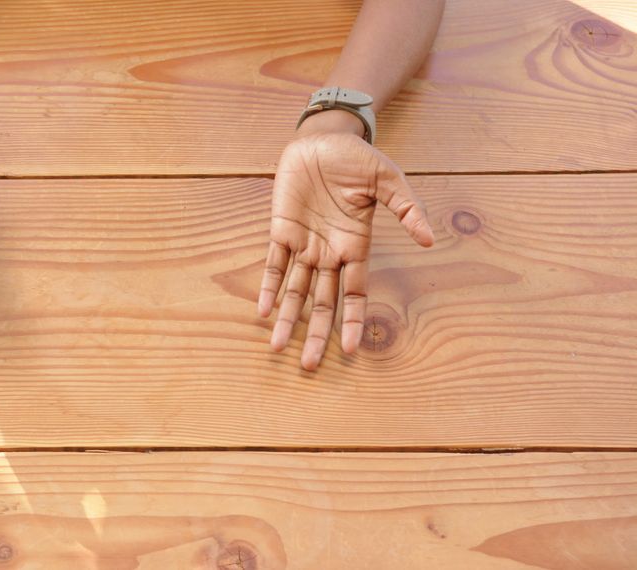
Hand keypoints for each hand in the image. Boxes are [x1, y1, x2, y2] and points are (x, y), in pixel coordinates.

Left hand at [258, 130, 433, 369]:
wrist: (324, 138)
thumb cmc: (358, 159)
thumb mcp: (388, 180)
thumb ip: (407, 209)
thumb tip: (428, 240)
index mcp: (356, 246)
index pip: (355, 292)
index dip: (352, 320)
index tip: (351, 349)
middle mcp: (329, 252)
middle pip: (322, 302)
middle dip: (316, 333)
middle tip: (308, 365)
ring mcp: (304, 243)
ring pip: (294, 289)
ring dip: (287, 318)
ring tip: (277, 347)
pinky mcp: (280, 229)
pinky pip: (273, 263)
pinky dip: (268, 287)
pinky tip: (263, 311)